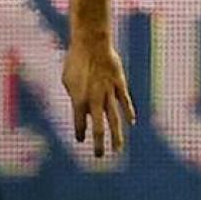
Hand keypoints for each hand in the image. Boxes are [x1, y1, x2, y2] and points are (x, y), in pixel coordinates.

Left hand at [63, 34, 135, 156]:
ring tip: (118, 149)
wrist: (91, 43)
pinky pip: (125, 101)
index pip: (79, 124)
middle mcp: (94, 100)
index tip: (81, 140)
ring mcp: (108, 93)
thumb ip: (75, 95)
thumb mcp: (68, 79)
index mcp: (79, 100)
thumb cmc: (75, 60)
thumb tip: (81, 106)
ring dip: (116, 136)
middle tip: (98, 156)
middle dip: (98, 144)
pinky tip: (132, 122)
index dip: (80, 133)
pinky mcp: (119, 84)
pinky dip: (129, 112)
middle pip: (98, 128)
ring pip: (114, 119)